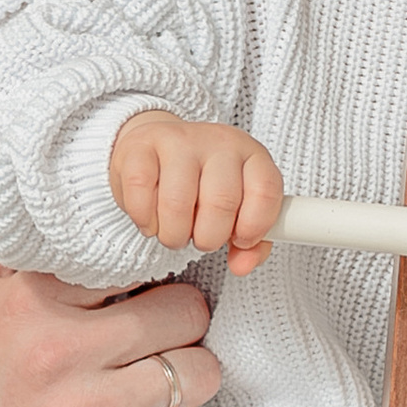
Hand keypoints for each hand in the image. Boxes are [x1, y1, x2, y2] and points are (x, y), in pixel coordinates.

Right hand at [0, 220, 221, 406]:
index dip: (154, 271)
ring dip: (194, 378)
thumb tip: (39, 184)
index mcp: (27, 301)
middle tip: (166, 336)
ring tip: (169, 382)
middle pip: (184, 312)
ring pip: (198, 372)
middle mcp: (57, 352)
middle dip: (183, 323)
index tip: (150, 286)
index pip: (137, 259)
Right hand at [109, 110, 283, 273]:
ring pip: (177, 203)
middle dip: (208, 238)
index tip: (239, 240)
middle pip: (221, 202)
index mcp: (251, 154)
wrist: (155, 149)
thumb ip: (250, 243)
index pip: (266, 190)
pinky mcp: (140, 146)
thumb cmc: (200, 183)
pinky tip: (151, 221)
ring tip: (174, 232)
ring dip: (174, 234)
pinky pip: (140, 192)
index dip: (254, 226)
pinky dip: (145, 220)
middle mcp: (218, 142)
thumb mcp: (236, 208)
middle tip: (200, 239)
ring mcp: (178, 140)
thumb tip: (242, 266)